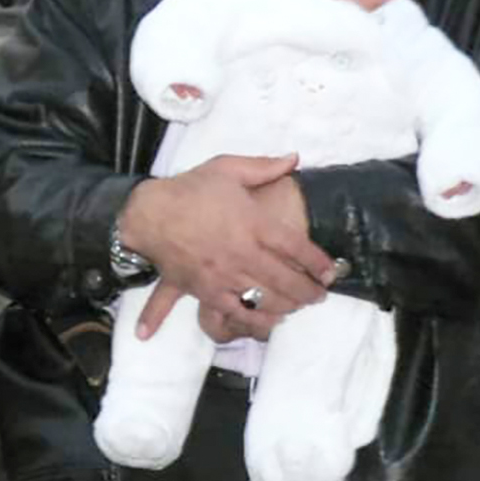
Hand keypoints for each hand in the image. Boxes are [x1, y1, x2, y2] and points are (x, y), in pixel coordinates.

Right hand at [119, 154, 337, 341]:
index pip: (296, 248)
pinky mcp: (207, 292)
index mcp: (252, 223)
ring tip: (298, 307)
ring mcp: (225, 276)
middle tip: (320, 295)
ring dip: (288, 307)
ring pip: (266, 300)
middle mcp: (243, 253)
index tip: (330, 271)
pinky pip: (236, 314)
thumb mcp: (227, 168)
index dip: (318, 262)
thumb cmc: (190, 190)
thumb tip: (294, 159)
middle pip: (287, 280)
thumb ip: (264, 167)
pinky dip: (254, 321)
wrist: (150, 215)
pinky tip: (267, 321)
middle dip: (309, 291)